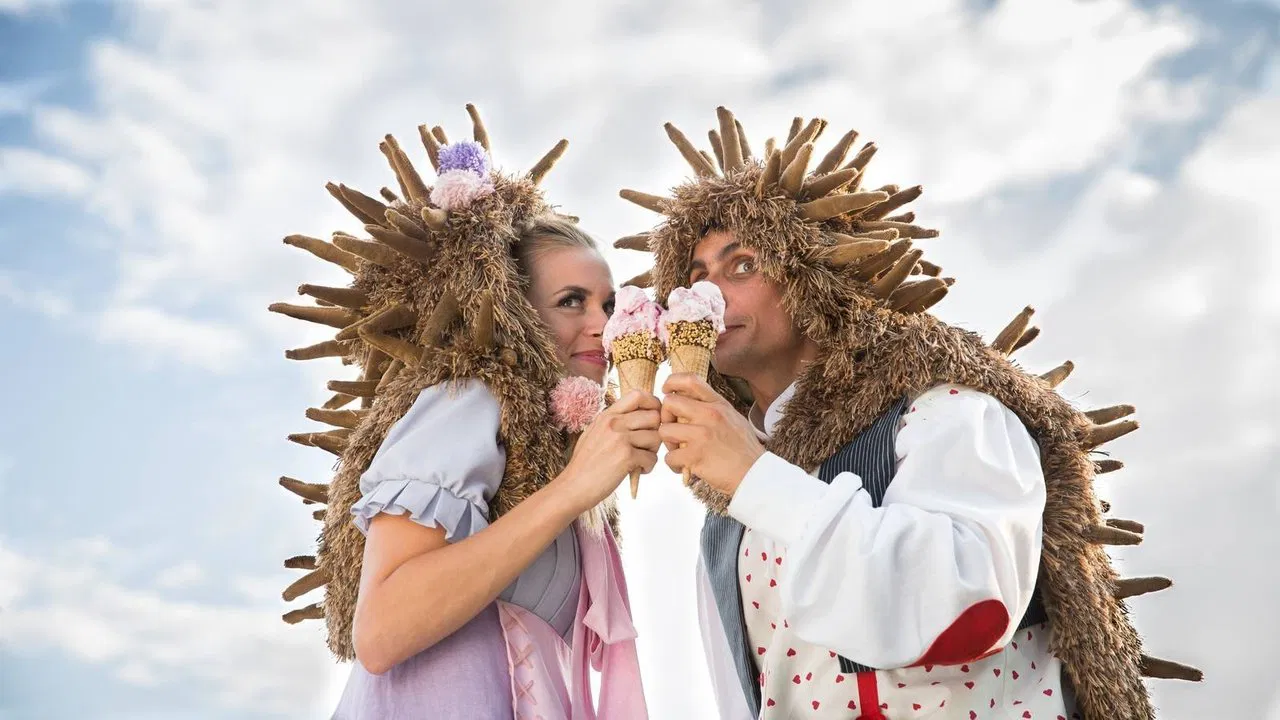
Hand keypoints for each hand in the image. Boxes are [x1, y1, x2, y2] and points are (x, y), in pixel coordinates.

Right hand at [557, 390, 661, 509]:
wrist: (572, 486)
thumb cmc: (585, 464)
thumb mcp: (595, 433)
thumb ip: (615, 423)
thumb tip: (641, 416)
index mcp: (607, 415)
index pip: (638, 394)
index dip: (653, 405)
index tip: (652, 420)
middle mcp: (614, 423)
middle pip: (654, 416)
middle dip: (656, 432)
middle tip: (646, 446)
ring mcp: (620, 439)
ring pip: (656, 437)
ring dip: (653, 452)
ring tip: (640, 461)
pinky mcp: (626, 457)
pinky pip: (652, 458)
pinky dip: (648, 467)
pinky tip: (637, 471)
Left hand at [658, 373, 764, 495]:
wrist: (756, 474)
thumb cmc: (744, 449)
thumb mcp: (734, 418)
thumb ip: (713, 407)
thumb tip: (691, 400)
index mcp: (718, 404)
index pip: (690, 380)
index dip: (671, 382)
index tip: (666, 391)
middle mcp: (709, 415)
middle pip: (669, 403)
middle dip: (665, 417)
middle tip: (672, 430)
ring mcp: (702, 435)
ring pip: (665, 431)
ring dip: (668, 443)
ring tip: (679, 451)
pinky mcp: (695, 456)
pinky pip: (669, 457)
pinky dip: (674, 464)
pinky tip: (684, 467)